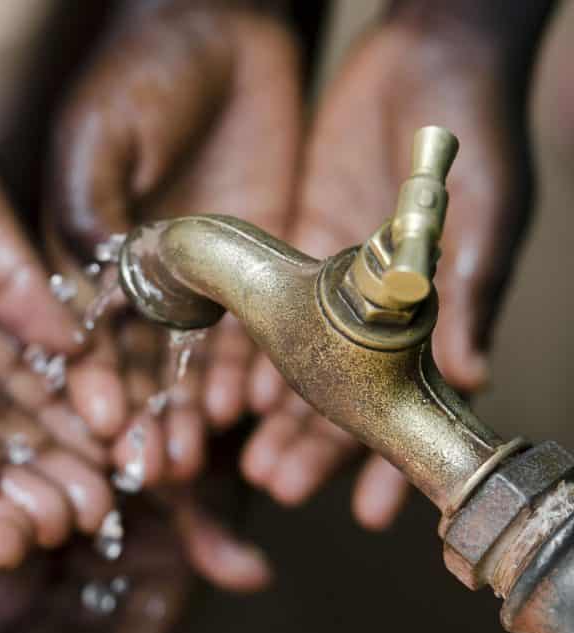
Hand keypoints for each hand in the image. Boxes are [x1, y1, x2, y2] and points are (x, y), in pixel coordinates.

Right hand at [46, 1, 299, 588]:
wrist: (224, 33)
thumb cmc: (143, 73)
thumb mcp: (102, 132)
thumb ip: (89, 202)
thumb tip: (87, 273)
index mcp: (90, 251)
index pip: (85, 330)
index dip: (93, 378)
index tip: (105, 422)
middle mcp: (142, 278)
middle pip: (140, 362)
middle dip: (146, 415)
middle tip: (159, 463)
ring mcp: (200, 279)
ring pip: (195, 362)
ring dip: (195, 411)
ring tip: (198, 455)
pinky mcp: (254, 269)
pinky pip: (253, 333)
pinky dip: (249, 375)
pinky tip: (247, 412)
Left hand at [240, 20, 532, 528]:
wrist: (429, 46)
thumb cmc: (477, 123)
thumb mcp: (482, 210)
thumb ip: (469, 287)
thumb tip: (477, 371)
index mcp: (430, 307)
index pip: (409, 399)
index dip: (385, 457)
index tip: (361, 511)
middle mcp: (377, 302)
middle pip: (340, 394)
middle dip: (311, 448)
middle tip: (276, 485)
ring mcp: (334, 274)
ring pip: (296, 362)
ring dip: (274, 414)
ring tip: (246, 458)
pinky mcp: (298, 238)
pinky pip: (262, 305)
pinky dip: (245, 349)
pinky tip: (226, 388)